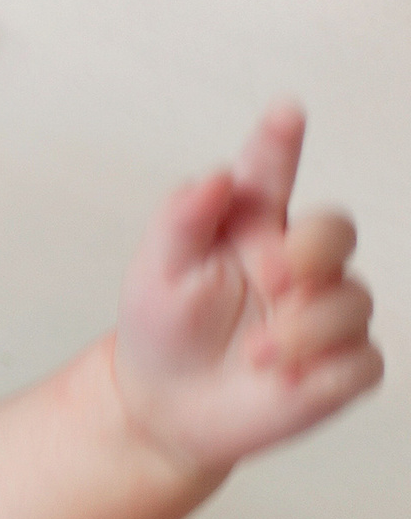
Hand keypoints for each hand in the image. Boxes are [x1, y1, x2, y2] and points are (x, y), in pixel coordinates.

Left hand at [112, 103, 382, 478]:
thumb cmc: (162, 329)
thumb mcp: (155, 273)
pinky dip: (324, 371)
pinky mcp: (341, 363)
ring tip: (255, 354)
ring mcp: (323, 310)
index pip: (271, 172)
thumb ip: (182, 219)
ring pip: (353, 301)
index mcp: (248, 226)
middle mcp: (294, 260)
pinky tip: (284, 380)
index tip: (284, 111)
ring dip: (304, 328)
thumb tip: (215, 176)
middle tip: (271, 281)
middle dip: (311, 251)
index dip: (281, 141)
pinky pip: (363, 359)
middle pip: (336, 229)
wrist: (165, 407)